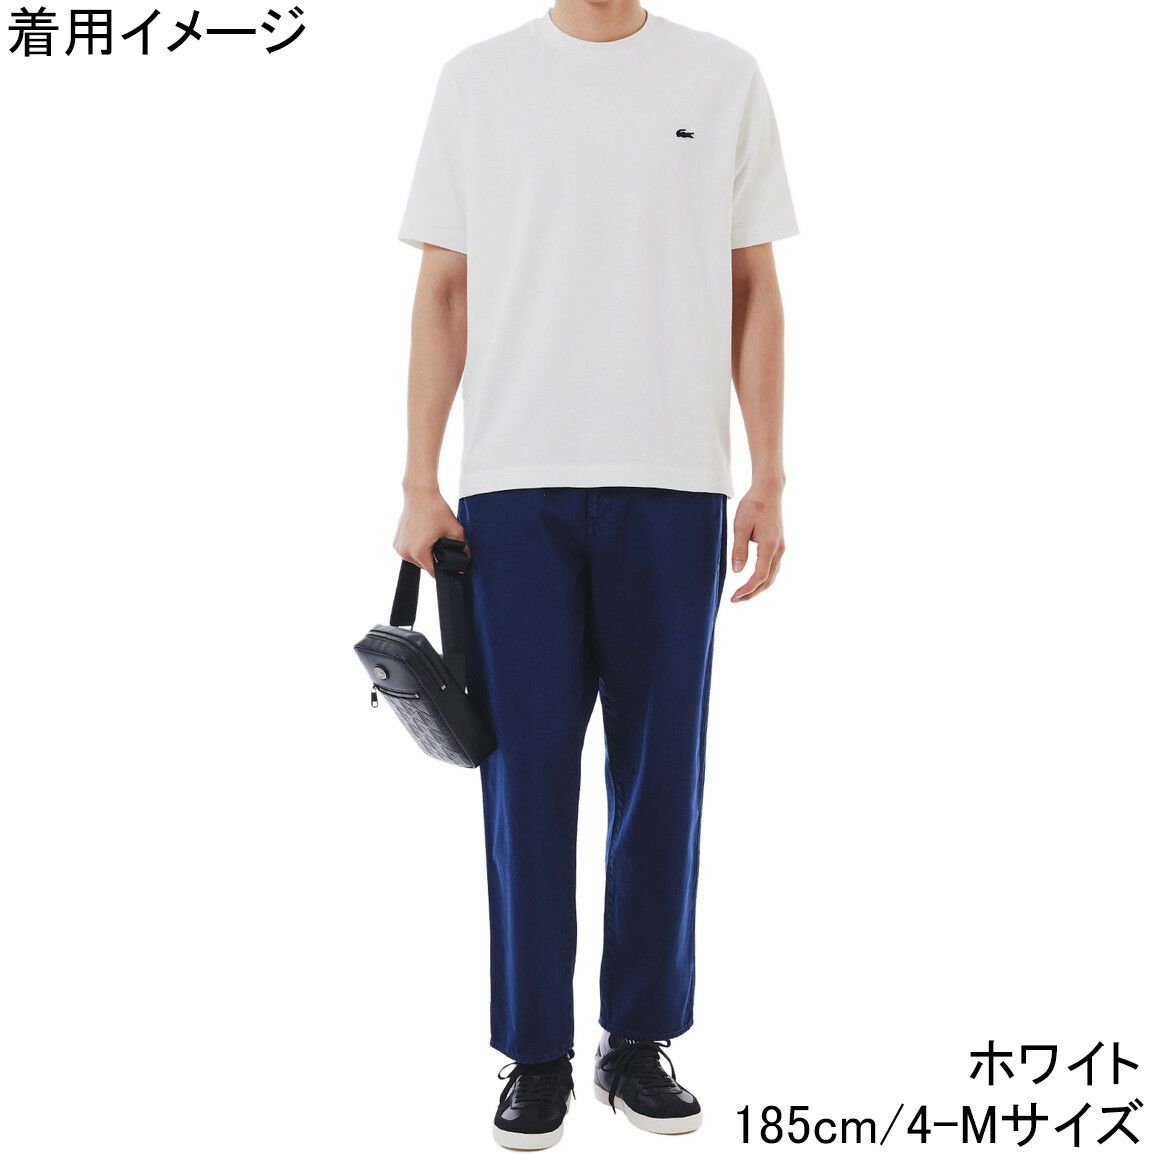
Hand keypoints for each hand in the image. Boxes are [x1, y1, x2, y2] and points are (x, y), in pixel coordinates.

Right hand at [393, 487, 466, 575]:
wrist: (420, 493)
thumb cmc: (436, 509)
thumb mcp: (455, 530)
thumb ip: (463, 548)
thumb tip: (467, 560)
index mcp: (419, 552)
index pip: (434, 572)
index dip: (445, 569)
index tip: (451, 565)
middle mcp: (406, 552)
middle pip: (425, 566)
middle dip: (435, 559)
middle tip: (441, 544)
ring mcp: (399, 548)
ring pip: (417, 560)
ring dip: (425, 554)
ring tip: (432, 539)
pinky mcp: (396, 543)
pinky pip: (409, 552)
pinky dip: (417, 548)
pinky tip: (423, 537)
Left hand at [730, 486, 783, 601]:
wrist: (769, 491)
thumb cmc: (753, 505)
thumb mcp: (740, 526)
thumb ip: (739, 549)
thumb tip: (737, 571)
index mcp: (770, 546)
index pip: (760, 576)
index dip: (747, 589)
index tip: (734, 596)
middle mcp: (779, 550)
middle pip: (768, 580)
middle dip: (752, 593)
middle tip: (735, 600)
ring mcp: (780, 548)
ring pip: (772, 575)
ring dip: (758, 587)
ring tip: (742, 594)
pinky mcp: (778, 545)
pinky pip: (773, 568)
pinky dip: (763, 578)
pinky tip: (753, 580)